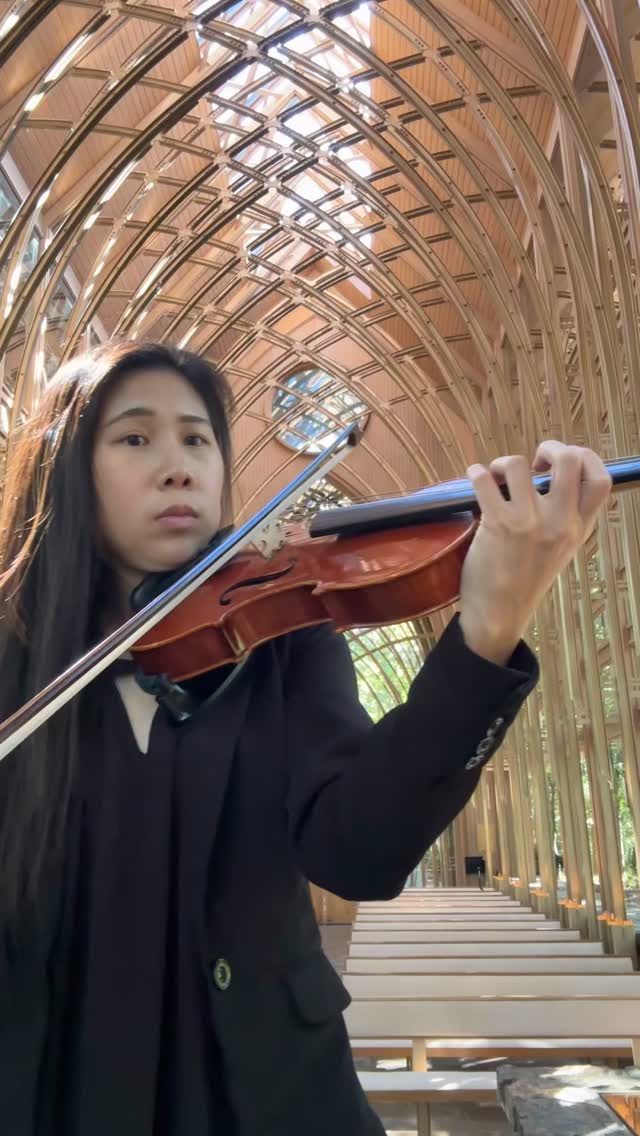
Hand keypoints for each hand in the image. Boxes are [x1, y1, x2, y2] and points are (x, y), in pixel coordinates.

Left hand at [458, 441, 611, 664]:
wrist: (500, 614)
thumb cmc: (526, 579)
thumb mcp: (562, 549)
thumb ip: (567, 517)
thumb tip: (554, 477)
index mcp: (579, 528)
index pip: (602, 480)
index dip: (586, 457)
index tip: (564, 461)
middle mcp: (560, 523)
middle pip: (570, 460)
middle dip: (550, 447)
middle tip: (534, 461)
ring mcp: (529, 523)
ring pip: (518, 464)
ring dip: (503, 463)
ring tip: (498, 477)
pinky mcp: (498, 525)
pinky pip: (485, 479)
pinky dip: (477, 472)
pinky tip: (477, 479)